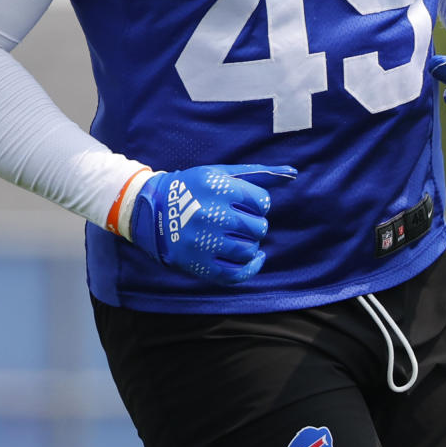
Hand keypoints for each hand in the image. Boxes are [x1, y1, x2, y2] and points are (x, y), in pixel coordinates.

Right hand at [130, 164, 297, 284]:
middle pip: (259, 227)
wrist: (152, 211)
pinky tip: (253, 259)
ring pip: (249, 250)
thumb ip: (257, 174)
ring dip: (249, 245)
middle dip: (255, 225)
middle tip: (240, 222)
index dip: (258, 204)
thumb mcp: (219, 174)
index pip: (262, 201)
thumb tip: (293, 172)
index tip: (246, 205)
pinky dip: (251, 268)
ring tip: (237, 237)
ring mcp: (205, 242)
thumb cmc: (192, 189)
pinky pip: (236, 274)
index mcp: (217, 189)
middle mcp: (212, 215)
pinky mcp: (200, 264)